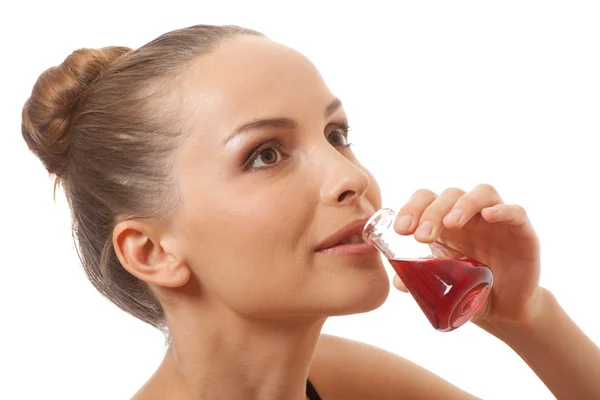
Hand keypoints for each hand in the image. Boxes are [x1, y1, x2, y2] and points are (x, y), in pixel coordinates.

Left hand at [391, 184, 541, 327]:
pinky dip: (502, 210)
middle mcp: (470, 215)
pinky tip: (488, 216)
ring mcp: (496, 220)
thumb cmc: (469, 289)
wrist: (506, 310)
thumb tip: (398, 282)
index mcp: (445, 222)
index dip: (411, 208)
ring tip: (449, 224)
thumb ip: (419, 282)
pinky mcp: (522, 232)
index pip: (426, 199)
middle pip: (450, 195)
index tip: (401, 230)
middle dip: (432, 212)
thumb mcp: (442, 287)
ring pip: (481, 193)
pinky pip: (516, 212)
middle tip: (421, 236)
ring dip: (462, 205)